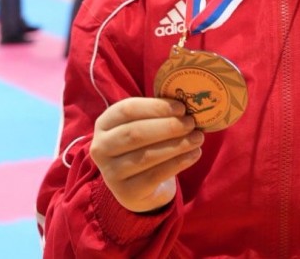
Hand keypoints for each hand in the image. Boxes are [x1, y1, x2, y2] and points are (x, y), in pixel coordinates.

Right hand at [90, 97, 203, 212]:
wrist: (137, 186)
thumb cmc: (143, 145)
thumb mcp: (143, 125)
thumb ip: (157, 114)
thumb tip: (186, 105)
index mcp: (104, 123)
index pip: (127, 110)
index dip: (156, 107)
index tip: (181, 107)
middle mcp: (101, 148)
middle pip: (135, 133)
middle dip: (168, 127)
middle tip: (192, 123)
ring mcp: (111, 173)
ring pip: (147, 156)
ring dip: (177, 145)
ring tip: (198, 138)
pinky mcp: (126, 193)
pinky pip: (155, 175)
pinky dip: (178, 163)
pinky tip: (194, 154)